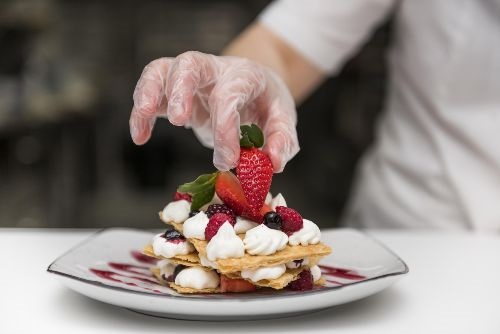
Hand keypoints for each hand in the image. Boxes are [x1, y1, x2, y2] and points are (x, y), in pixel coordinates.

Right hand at [129, 51, 298, 171]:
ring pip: (163, 69)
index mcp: (245, 75)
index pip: (230, 93)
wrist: (254, 88)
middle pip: (191, 63)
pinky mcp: (175, 89)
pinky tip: (140, 136)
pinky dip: (141, 111)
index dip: (226, 127)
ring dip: (149, 93)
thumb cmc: (266, 104)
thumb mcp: (283, 120)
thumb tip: (274, 163)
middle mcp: (215, 69)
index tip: (228, 160)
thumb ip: (282, 140)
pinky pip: (152, 89)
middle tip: (180, 121)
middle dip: (181, 90)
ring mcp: (192, 76)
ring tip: (143, 122)